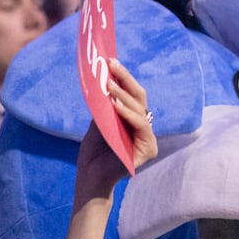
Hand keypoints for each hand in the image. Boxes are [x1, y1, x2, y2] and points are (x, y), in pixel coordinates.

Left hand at [77, 58, 156, 199]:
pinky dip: (127, 114)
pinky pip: (140, 126)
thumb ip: (106, 106)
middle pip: (139, 97)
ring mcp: (148, 139)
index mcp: (134, 120)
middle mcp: (144, 127)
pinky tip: (115, 105)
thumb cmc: (93, 152)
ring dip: (123, 95)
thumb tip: (105, 81)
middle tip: (111, 64)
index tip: (110, 61)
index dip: (123, 77)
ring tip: (109, 85)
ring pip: (140, 110)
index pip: (132, 95)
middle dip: (125, 79)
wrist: (90, 177)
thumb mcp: (99, 122)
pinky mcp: (148, 149)